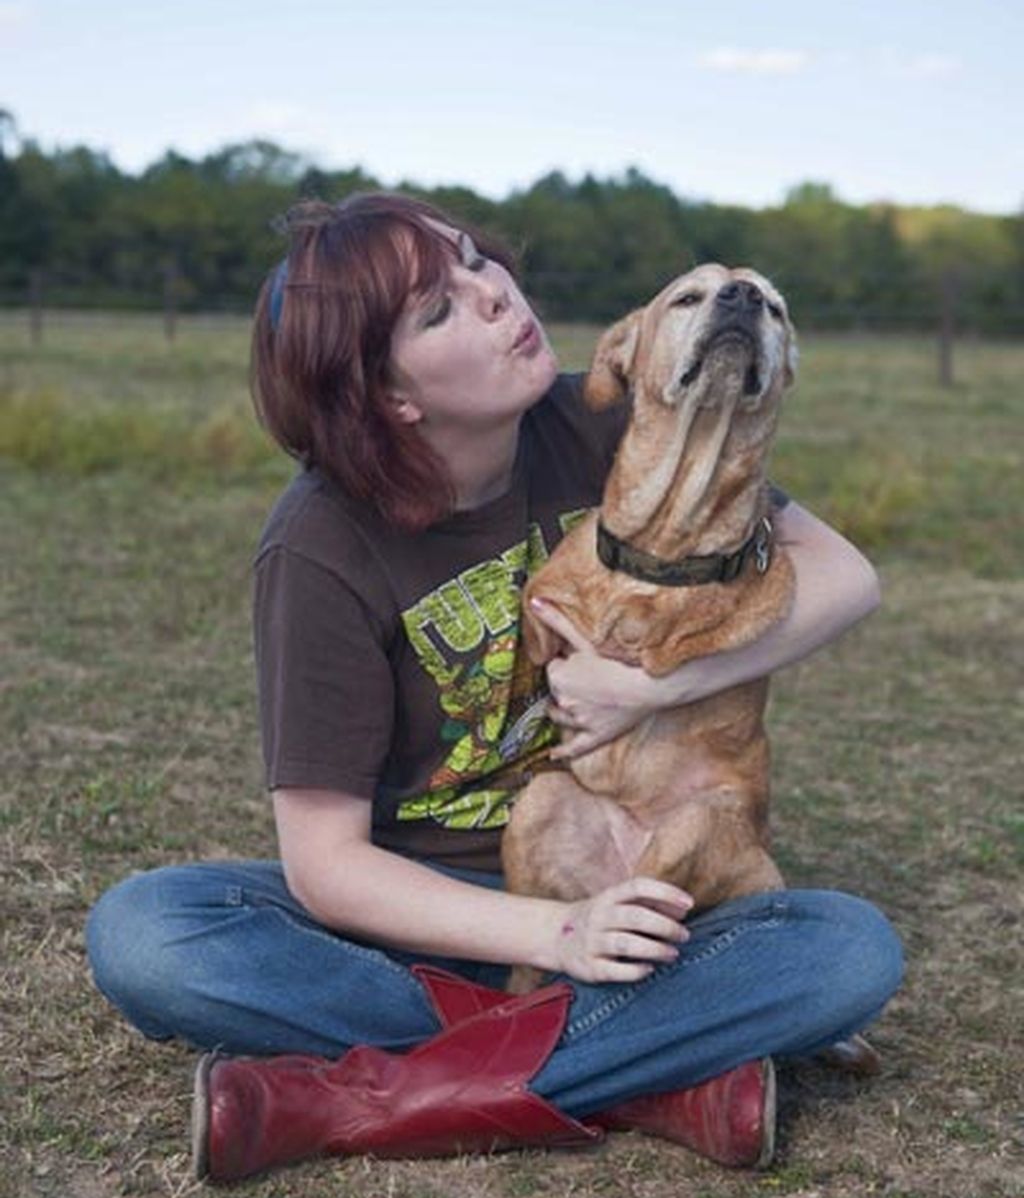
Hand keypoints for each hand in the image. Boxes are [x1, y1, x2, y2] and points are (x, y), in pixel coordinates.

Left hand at [530, 598, 665, 758]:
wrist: (651, 683)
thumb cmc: (619, 658)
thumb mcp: (585, 638)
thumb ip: (557, 620)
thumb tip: (533, 601)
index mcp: (559, 677)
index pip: (553, 670)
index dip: (566, 665)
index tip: (583, 661)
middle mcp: (565, 701)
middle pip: (557, 692)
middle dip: (567, 685)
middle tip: (590, 676)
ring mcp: (580, 721)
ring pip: (561, 716)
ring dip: (563, 710)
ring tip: (576, 701)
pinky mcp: (596, 736)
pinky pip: (575, 747)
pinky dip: (563, 752)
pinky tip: (553, 755)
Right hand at [548, 877, 692, 983]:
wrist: (555, 935)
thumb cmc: (600, 918)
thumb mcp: (617, 903)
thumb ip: (648, 903)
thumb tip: (683, 909)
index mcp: (608, 896)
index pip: (638, 886)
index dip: (665, 892)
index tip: (689, 904)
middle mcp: (599, 916)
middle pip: (635, 916)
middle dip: (665, 926)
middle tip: (684, 935)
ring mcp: (591, 941)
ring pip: (626, 944)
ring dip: (655, 949)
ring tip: (673, 953)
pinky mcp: (589, 966)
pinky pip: (614, 970)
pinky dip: (635, 970)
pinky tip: (650, 969)